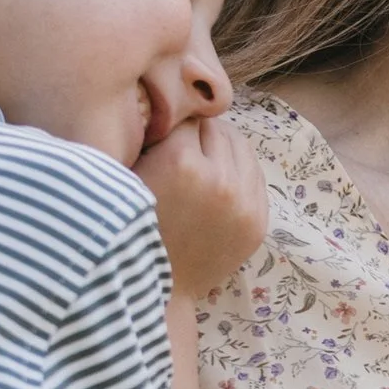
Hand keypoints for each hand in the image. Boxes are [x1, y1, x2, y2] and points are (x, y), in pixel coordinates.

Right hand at [142, 110, 268, 299]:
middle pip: (216, 127)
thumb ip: (148, 138)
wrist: (160, 289)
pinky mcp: (259, 220)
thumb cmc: (133, 228)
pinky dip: (238, 170)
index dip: (171, 125)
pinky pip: (254, 173)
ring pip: (239, 145)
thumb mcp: (129, 176)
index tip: (163, 135)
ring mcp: (244, 202)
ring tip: (201, 158)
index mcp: (181, 163)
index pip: (185, 118)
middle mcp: (218, 179)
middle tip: (182, 146)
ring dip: (221, 146)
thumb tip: (165, 100)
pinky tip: (219, 177)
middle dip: (197, 134)